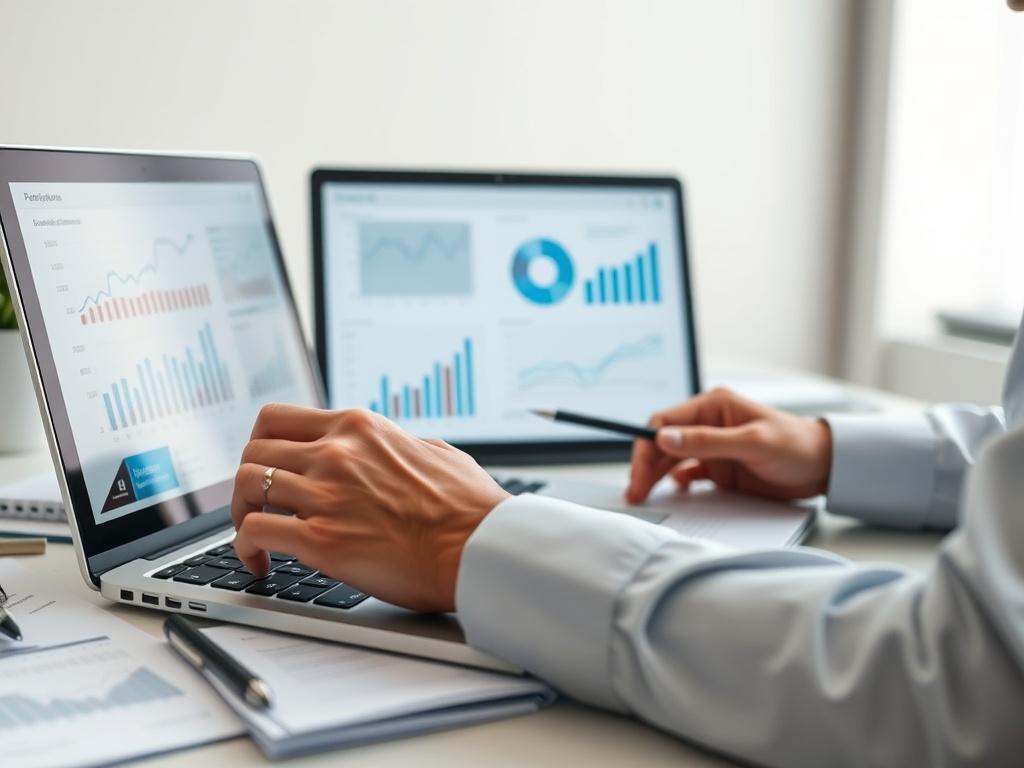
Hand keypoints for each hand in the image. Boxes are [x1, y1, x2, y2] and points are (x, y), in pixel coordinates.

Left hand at [230, 406, 509, 612]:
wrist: (481, 548)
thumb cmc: (469, 508)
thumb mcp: (435, 452)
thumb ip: (401, 445)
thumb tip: (397, 450)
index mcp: (359, 428)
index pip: (276, 418)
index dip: (259, 445)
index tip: (264, 466)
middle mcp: (336, 453)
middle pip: (253, 451)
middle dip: (246, 482)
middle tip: (255, 506)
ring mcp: (326, 494)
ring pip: (244, 485)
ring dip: (241, 514)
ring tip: (255, 536)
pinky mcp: (321, 539)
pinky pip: (255, 531)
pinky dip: (246, 547)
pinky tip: (260, 562)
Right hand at [626, 388, 831, 503]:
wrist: (827, 468)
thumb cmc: (797, 446)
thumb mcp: (752, 442)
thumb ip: (707, 441)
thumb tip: (664, 438)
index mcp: (713, 405)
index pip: (665, 422)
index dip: (647, 446)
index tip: (639, 471)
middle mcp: (708, 423)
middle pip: (663, 442)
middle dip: (646, 465)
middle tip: (636, 492)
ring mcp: (713, 447)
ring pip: (671, 459)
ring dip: (656, 476)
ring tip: (644, 496)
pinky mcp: (719, 468)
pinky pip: (688, 474)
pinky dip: (677, 483)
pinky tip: (676, 492)